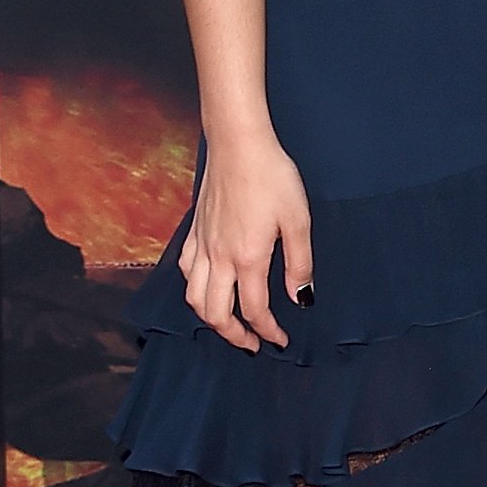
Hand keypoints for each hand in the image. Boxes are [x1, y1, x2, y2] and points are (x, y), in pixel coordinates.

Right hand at [178, 130, 311, 349]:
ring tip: (227, 323)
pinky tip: (206, 285)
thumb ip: (299, 263)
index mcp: (247, 258)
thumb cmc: (272, 176)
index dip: (268, 332)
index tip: (281, 340)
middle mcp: (218, 257)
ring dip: (209, 317)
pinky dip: (193, 288)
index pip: (254, 310)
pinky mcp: (194, 230)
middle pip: (215, 313)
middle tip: (252, 343)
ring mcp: (202, 244)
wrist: (238, 143)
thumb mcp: (298, 220)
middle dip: (233, 336)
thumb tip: (301, 298)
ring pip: (193, 296)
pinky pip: (184, 270)